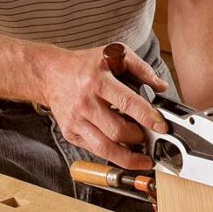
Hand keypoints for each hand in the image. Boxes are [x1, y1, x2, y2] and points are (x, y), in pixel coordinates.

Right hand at [42, 43, 167, 168]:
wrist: (50, 74)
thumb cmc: (84, 65)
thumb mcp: (113, 54)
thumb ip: (140, 68)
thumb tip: (161, 87)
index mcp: (98, 81)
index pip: (127, 102)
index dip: (147, 116)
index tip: (162, 126)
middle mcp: (85, 102)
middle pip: (117, 130)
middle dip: (139, 137)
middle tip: (151, 136)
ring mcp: (76, 120)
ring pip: (105, 148)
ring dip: (129, 156)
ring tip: (143, 157)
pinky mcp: (70, 132)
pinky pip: (95, 150)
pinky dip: (113, 155)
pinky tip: (124, 152)